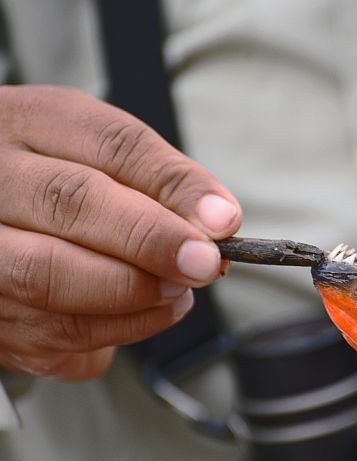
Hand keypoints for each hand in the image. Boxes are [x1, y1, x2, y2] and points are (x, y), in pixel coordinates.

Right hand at [0, 85, 241, 380]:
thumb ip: (161, 182)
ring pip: (48, 278)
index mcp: (27, 122)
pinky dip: (109, 334)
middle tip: (203, 265)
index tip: (223, 222)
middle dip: (152, 242)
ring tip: (179, 292)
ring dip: (134, 297)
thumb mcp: (101, 154)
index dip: (172, 187)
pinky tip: (146, 315)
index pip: (110, 144)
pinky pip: (44, 335)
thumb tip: (220, 221)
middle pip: (70, 202)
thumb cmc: (52, 176)